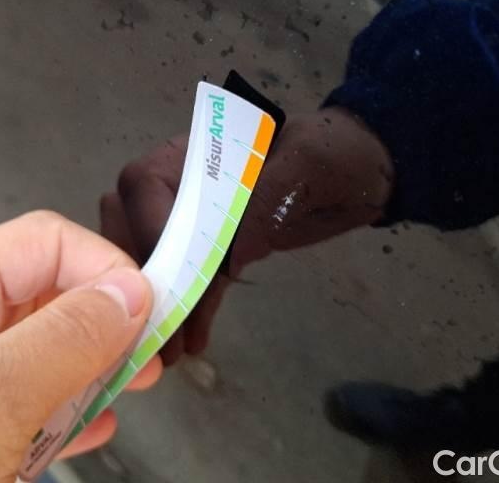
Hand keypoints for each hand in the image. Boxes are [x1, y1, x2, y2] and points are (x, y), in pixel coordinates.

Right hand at [100, 107, 392, 363]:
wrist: (366, 174)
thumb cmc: (338, 157)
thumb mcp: (307, 166)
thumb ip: (264, 199)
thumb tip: (225, 254)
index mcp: (199, 148)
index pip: (147, 184)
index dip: (147, 229)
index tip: (166, 279)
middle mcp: (184, 179)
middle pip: (132, 223)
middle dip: (141, 274)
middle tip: (156, 327)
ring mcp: (197, 215)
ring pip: (154, 255)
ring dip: (157, 300)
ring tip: (170, 350)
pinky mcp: (217, 247)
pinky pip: (192, 278)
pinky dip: (190, 309)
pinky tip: (193, 342)